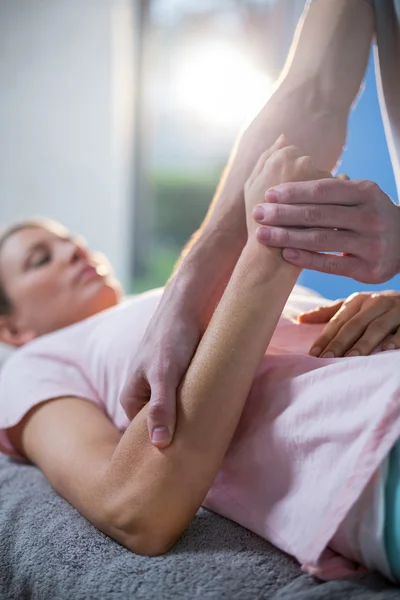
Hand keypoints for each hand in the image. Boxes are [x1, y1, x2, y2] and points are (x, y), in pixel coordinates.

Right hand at [120, 291, 200, 448]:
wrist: (188, 306)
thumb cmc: (170, 338)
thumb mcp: (164, 374)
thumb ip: (160, 408)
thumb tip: (159, 444)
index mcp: (131, 399)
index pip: (142, 438)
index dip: (159, 453)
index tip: (179, 467)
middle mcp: (145, 396)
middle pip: (160, 428)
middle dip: (177, 441)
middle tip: (198, 457)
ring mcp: (164, 389)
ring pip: (177, 416)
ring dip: (191, 426)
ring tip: (209, 441)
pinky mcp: (182, 382)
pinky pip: (189, 404)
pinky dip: (199, 411)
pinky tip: (215, 420)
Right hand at [244, 138, 331, 235]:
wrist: (273, 255)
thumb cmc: (257, 221)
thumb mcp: (253, 186)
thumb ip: (267, 158)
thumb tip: (284, 136)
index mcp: (282, 156)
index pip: (291, 155)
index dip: (287, 177)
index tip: (282, 196)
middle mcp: (304, 161)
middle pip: (309, 166)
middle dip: (304, 186)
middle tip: (294, 209)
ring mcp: (323, 178)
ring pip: (325, 180)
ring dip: (319, 197)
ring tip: (305, 219)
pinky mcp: (338, 196)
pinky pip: (338, 197)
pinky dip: (331, 207)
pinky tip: (320, 222)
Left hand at [253, 178, 399, 283]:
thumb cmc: (368, 214)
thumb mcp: (359, 194)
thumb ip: (330, 184)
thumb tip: (286, 151)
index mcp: (366, 192)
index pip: (324, 190)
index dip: (294, 191)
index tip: (268, 194)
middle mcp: (370, 216)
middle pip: (318, 214)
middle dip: (283, 214)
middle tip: (258, 214)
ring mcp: (371, 244)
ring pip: (321, 239)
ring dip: (287, 237)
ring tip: (263, 235)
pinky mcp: (367, 269)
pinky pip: (330, 264)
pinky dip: (306, 259)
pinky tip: (285, 253)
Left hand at [298, 291, 399, 357]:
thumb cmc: (378, 309)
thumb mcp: (356, 307)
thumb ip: (331, 313)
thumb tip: (301, 318)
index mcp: (358, 300)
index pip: (338, 321)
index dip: (325, 337)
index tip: (313, 354)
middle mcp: (375, 302)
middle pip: (354, 324)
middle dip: (339, 342)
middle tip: (327, 359)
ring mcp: (395, 310)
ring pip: (377, 327)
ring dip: (363, 343)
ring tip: (351, 358)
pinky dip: (395, 339)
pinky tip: (386, 350)